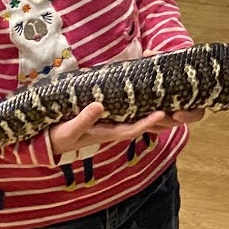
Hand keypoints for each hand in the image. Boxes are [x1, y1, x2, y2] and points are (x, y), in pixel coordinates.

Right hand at [49, 100, 204, 158]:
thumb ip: (83, 120)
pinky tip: (149, 89)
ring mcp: (111, 120)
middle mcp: (113, 127)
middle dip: (161, 117)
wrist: (48, 140)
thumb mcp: (68, 131)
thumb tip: (99, 106)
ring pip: (137, 114)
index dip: (147, 123)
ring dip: (154, 106)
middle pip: (141, 122)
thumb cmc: (58, 137)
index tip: (162, 113)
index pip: (132, 129)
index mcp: (106, 133)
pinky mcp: (108, 112)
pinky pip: (129, 108)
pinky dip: (140, 100)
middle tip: (179, 103)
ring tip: (172, 94)